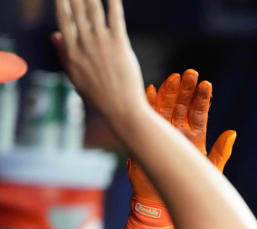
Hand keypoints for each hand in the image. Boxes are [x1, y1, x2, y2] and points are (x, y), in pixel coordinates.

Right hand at [52, 0, 144, 125]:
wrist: (121, 109)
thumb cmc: (98, 94)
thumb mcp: (75, 75)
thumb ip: (64, 53)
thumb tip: (54, 34)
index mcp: (71, 52)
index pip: (63, 20)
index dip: (62, 3)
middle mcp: (84, 46)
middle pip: (78, 12)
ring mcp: (102, 45)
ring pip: (94, 12)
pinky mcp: (120, 46)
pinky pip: (116, 19)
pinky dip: (113, 4)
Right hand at [128, 69, 235, 202]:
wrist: (161, 200)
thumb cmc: (189, 185)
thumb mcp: (210, 169)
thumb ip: (221, 151)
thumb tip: (233, 132)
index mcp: (196, 135)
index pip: (199, 112)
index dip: (202, 99)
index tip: (206, 84)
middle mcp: (179, 129)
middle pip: (183, 104)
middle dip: (186, 89)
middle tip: (190, 73)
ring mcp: (162, 130)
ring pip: (166, 106)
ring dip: (169, 91)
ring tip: (173, 77)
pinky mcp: (146, 136)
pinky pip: (146, 116)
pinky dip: (148, 103)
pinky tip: (149, 89)